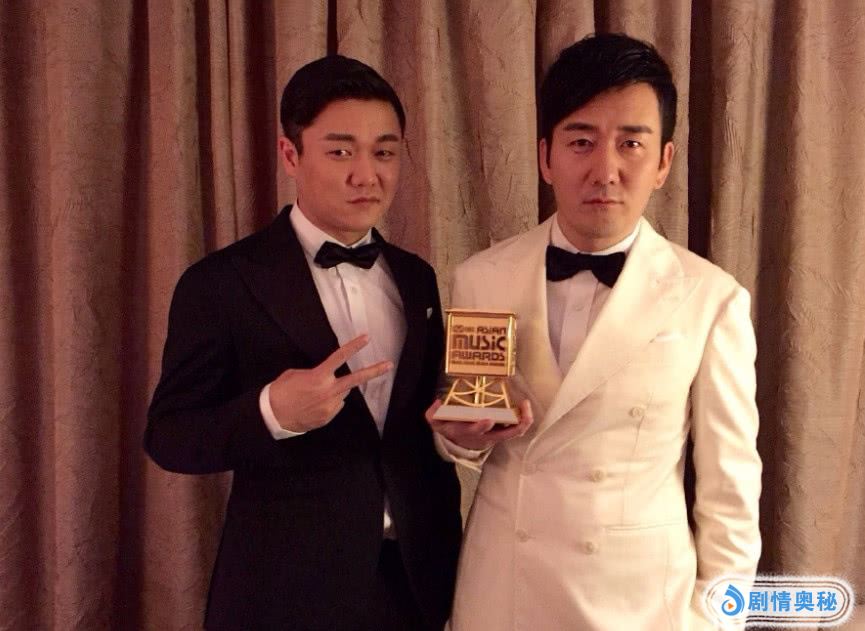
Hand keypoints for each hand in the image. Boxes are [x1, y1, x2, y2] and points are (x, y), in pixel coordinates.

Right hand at [269, 334, 391, 432]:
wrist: (272, 416)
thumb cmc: (281, 390)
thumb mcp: (295, 374)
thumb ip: (316, 374)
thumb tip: (329, 379)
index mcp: (318, 376)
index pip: (339, 357)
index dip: (354, 346)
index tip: (366, 338)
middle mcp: (328, 391)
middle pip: (356, 380)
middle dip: (374, 371)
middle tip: (389, 365)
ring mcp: (330, 406)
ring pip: (342, 393)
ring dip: (335, 390)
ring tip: (315, 394)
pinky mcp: (328, 417)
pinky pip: (335, 405)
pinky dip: (329, 402)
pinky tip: (314, 405)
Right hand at [425, 399, 532, 450]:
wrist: (459, 442)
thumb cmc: (450, 428)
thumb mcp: (436, 423)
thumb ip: (433, 414)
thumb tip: (438, 403)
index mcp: (469, 433)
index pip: (475, 431)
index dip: (481, 426)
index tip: (488, 419)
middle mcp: (486, 436)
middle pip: (504, 434)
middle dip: (514, 424)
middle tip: (521, 406)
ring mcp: (497, 435)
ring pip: (515, 432)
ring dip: (524, 420)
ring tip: (526, 404)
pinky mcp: (503, 431)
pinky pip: (518, 428)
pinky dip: (524, 419)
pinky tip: (524, 405)